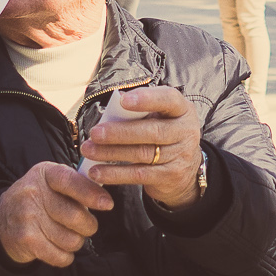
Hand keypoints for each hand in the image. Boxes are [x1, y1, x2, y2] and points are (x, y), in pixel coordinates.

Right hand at [0, 161, 113, 266]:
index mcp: (45, 173)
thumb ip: (78, 184)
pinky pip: (60, 256)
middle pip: (76, 216)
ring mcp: (27, 216)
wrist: (2, 218)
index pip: (70, 181)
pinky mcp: (26, 239)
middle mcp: (33, 192)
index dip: (91, 194)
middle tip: (85, 226)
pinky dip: (65, 256)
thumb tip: (104, 198)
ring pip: (71, 239)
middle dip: (88, 226)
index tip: (107, 205)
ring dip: (75, 242)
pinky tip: (58, 248)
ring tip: (66, 235)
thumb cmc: (39, 199)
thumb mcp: (53, 181)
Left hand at [78, 85, 204, 208]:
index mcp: (182, 110)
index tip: (123, 101)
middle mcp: (186, 132)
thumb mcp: (160, 118)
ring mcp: (180, 156)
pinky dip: (115, 174)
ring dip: (111, 152)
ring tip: (88, 151)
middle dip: (120, 132)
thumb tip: (110, 112)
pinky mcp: (171, 177)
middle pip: (152, 131)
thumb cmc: (163, 134)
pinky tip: (96, 172)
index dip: (147, 99)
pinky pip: (139, 175)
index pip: (168, 99)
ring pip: (142, 154)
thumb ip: (141, 114)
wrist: (186, 170)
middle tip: (94, 133)